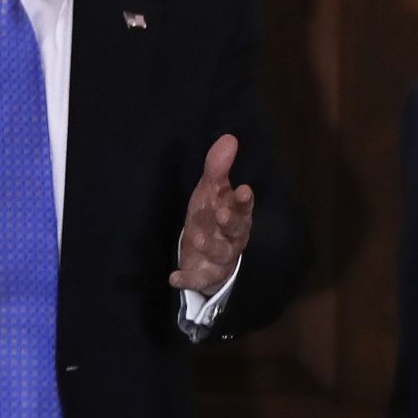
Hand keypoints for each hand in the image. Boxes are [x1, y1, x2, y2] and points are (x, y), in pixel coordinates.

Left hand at [170, 134, 252, 292]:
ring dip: (211, 246)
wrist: (205, 254)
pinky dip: (187, 279)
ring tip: (198, 238)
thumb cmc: (211, 216)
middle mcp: (232, 236)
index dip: (244, 200)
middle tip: (222, 214)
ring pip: (222, 253)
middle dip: (232, 222)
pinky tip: (173, 278)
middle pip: (238, 230)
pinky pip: (198, 279)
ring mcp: (220, 257)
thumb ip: (218, 167)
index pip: (244, 205)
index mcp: (236, 213)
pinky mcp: (205, 275)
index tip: (243, 190)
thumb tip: (229, 138)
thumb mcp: (211, 191)